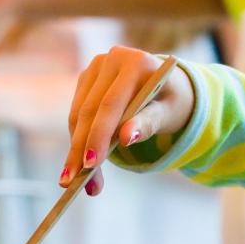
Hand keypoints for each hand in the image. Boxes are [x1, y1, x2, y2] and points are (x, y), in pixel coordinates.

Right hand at [61, 46, 193, 196]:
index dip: (98, 136)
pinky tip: (77, 164)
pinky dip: (77, 141)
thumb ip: (148, 124)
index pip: (110, 105)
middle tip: (74, 183)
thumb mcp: (168, 114)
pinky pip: (76, 115)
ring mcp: (95, 68)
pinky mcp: (86, 80)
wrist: (167, 86)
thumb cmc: (171, 102)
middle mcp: (111, 60)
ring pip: (78, 115)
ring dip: (75, 151)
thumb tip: (127, 138)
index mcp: (135, 63)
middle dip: (81, 150)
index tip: (90, 166)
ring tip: (73, 181)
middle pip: (89, 112)